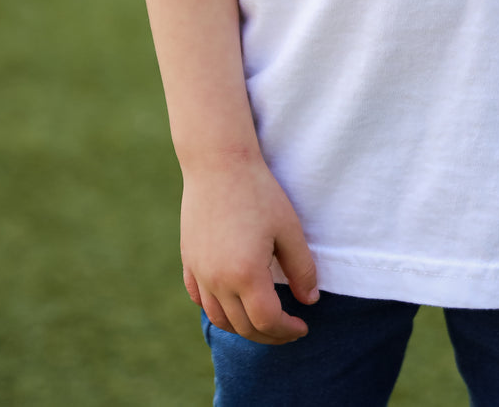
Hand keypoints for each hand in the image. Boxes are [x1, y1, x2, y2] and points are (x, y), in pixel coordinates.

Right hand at [180, 154, 318, 342]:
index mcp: (245, 274)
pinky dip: (217, 309)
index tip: (302, 326)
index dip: (287, 330)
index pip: (267, 321)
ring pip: (219, 318)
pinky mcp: (189, 261)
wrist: (218, 163)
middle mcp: (217, 280)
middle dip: (269, 334)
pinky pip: (199, 299)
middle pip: (243, 327)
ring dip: (242, 327)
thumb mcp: (289, 228)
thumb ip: (301, 269)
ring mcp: (199, 272)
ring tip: (263, 319)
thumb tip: (309, 301)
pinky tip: (232, 302)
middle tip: (288, 328)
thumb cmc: (258, 191)